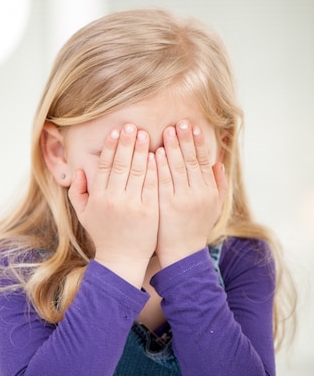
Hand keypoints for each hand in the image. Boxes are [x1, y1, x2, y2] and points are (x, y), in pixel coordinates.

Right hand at [68, 124, 158, 287]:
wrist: (122, 259)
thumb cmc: (104, 235)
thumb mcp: (84, 214)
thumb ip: (77, 192)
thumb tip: (78, 170)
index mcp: (99, 197)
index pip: (105, 165)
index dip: (111, 147)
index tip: (116, 131)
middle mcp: (114, 198)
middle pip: (121, 164)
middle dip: (127, 142)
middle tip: (132, 125)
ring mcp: (133, 204)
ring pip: (138, 171)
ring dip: (142, 150)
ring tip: (146, 134)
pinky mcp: (149, 210)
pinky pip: (152, 185)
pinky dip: (154, 168)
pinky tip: (157, 154)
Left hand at [155, 120, 227, 267]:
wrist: (181, 254)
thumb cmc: (195, 228)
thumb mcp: (214, 206)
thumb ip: (218, 183)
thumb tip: (219, 161)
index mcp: (209, 191)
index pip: (204, 161)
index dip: (198, 142)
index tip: (193, 126)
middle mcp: (198, 194)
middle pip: (191, 161)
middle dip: (185, 140)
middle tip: (179, 122)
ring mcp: (182, 200)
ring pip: (178, 168)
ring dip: (173, 148)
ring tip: (167, 131)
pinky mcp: (166, 206)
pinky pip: (163, 181)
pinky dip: (160, 166)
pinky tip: (156, 153)